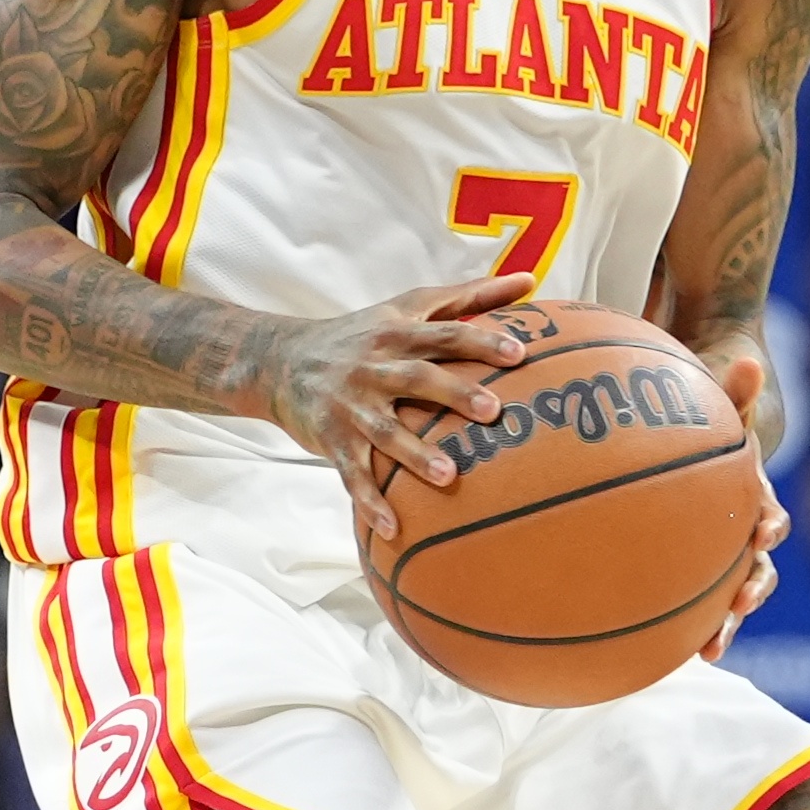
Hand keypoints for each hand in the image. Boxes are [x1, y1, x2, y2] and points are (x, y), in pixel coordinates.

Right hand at [263, 274, 533, 544]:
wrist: (279, 361)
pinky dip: (370, 502)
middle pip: (419, 378)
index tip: (519, 354)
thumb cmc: (362, 335)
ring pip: (386, 430)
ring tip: (450, 476)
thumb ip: (470, 296)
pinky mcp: (330, 439)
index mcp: (398, 334)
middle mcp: (374, 367)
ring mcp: (351, 405)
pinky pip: (352, 474)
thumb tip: (530, 279)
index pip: (445, 334)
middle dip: (455, 393)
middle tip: (494, 411)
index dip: (481, 342)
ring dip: (415, 454)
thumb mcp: (408, 307)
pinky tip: (393, 530)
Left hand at [697, 347, 790, 662]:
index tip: (764, 536)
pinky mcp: (692, 570)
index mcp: (752, 499)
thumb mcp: (719, 403)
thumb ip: (734, 391)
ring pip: (726, 597)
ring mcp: (718, 555)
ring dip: (724, 625)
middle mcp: (741, 533)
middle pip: (756, 571)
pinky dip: (675, 624)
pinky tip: (650, 648)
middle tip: (739, 608)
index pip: (770, 517)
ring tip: (709, 651)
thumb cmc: (709, 419)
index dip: (770, 529)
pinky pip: (686, 602)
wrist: (700, 439)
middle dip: (750, 593)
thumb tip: (748, 360)